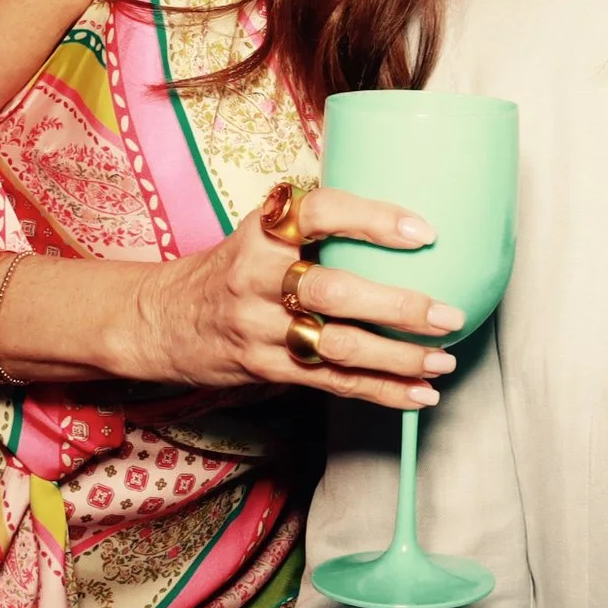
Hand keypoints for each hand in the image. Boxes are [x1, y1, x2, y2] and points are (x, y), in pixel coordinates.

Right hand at [120, 187, 465, 404]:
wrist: (158, 318)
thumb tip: (405, 216)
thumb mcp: (258, 230)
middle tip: (449, 313)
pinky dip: (381, 392)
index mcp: (263, 231)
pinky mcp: (266, 368)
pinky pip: (332, 383)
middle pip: (334, 293)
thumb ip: (315, 224)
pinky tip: (420, 393)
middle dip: (398, 307)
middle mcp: (258, 277)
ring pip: (337, 346)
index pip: (321, 213)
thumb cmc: (231, 267)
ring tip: (444, 357)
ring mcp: (259, 328)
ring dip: (398, 357)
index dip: (373, 219)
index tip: (424, 232)